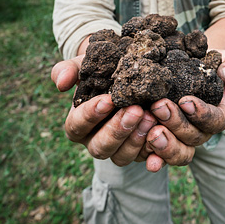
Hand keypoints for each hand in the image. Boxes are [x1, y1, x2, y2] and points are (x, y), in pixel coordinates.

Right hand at [51, 57, 195, 171]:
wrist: (128, 73)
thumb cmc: (102, 70)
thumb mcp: (85, 65)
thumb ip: (68, 70)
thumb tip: (61, 83)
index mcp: (78, 124)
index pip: (77, 126)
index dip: (91, 115)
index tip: (108, 99)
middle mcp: (96, 141)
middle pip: (100, 147)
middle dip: (117, 130)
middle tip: (136, 110)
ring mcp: (119, 149)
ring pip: (122, 156)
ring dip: (136, 139)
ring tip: (151, 116)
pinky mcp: (141, 152)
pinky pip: (146, 158)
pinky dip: (155, 154)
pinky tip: (163, 137)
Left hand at [145, 49, 224, 164]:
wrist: (187, 64)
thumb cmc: (209, 63)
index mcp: (219, 114)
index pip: (216, 120)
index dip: (202, 114)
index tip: (185, 101)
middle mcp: (202, 130)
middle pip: (193, 137)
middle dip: (176, 124)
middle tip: (159, 107)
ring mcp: (182, 138)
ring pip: (179, 151)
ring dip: (165, 144)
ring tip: (151, 132)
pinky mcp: (164, 139)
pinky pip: (160, 155)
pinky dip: (154, 158)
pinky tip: (149, 161)